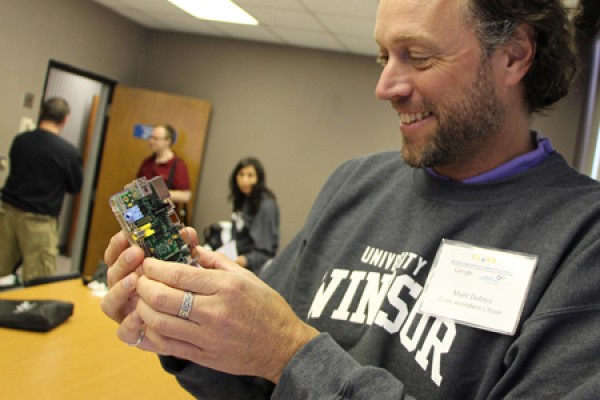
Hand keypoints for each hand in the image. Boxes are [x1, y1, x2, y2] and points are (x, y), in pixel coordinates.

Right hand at [100, 228, 198, 346]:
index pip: (115, 256)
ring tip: (134, 279)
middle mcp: (125, 292)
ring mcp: (127, 313)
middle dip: (122, 263)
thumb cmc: (188, 290)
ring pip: (110, 303)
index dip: (117, 245)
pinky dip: (129, 323)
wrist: (195, 324)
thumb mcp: (188, 266)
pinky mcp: (135, 334)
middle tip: (135, 253)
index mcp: (133, 272)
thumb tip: (187, 233)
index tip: (125, 235)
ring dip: (119, 289)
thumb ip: (186, 249)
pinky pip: (124, 332)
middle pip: (112, 276)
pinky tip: (139, 314)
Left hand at [134, 246, 318, 382]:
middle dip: (144, 286)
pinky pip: (168, 346)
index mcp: (226, 287)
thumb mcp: (247, 277)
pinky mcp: (205, 356)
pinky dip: (152, 334)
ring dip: (143, 310)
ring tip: (142, 301)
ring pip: (160, 323)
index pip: (177, 274)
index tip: (148, 264)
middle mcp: (215, 311)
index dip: (154, 268)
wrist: (283, 346)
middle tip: (140, 280)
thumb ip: (216, 261)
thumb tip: (192, 249)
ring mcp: (209, 336)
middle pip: (163, 297)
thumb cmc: (268, 309)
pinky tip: (151, 324)